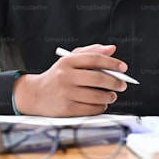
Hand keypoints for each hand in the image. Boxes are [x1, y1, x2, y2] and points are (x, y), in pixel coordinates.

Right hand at [13, 44, 128, 116]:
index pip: (95, 59)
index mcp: (67, 61)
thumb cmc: (57, 76)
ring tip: (111, 95)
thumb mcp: (70, 60)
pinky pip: (91, 109)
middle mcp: (65, 76)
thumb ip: (91, 52)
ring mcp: (65, 93)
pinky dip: (100, 107)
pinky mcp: (66, 109)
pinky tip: (101, 104)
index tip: (123, 68)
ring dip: (109, 96)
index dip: (112, 63)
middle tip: (122, 84)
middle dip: (115, 82)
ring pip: (96, 96)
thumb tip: (111, 49)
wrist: (35, 95)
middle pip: (98, 78)